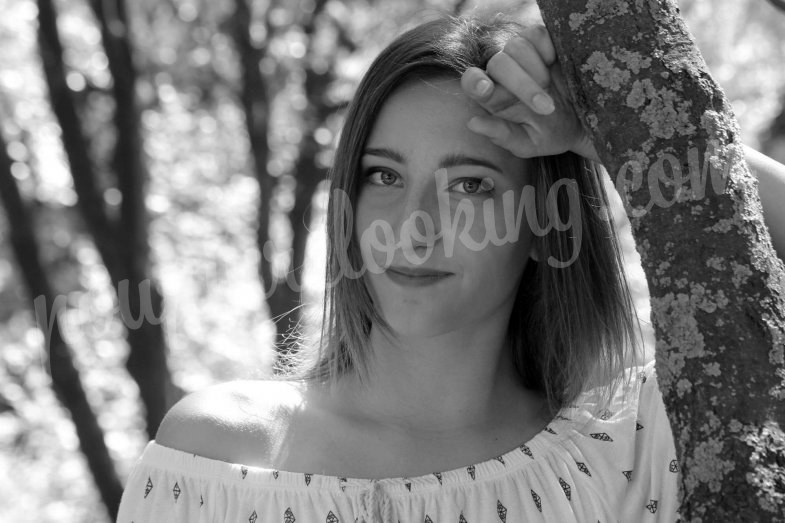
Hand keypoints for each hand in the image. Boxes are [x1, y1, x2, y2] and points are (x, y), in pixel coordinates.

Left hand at [460, 25, 599, 162]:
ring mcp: (523, 54)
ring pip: (516, 46)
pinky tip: (556, 65)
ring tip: (551, 87)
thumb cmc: (551, 134)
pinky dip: (548, 49)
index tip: (485, 89)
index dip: (474, 82)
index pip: (472, 82)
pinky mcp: (544, 41)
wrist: (587, 120)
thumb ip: (502, 136)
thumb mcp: (528, 144)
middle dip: (521, 85)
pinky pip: (538, 34)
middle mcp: (503, 72)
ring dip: (535, 69)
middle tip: (546, 107)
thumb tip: (473, 123)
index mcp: (493, 97)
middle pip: (498, 63)